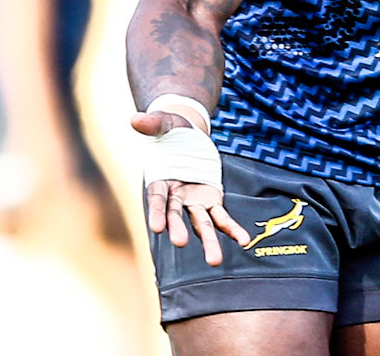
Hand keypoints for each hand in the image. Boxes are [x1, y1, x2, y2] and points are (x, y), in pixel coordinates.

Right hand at [130, 110, 250, 264]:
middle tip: (179, 243)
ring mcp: (193, 201)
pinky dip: (232, 229)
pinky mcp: (210, 200)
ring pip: (201, 224)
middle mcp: (175, 196)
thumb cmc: (171, 128)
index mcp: (160, 181)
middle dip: (178, 229)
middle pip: (177, 216)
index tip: (156, 228)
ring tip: (215, 261)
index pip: (157, 200)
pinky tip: (244, 241)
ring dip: (208, 242)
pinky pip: (222, 217)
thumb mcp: (163, 122)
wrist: (187, 134)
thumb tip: (135, 119)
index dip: (156, 213)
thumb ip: (152, 124)